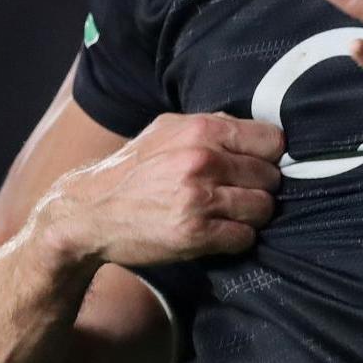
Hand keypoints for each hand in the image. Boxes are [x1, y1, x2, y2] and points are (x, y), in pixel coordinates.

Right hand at [43, 112, 283, 266]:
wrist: (90, 212)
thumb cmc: (133, 170)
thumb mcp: (167, 130)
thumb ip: (210, 125)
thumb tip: (255, 131)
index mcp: (201, 130)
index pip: (272, 141)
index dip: (268, 156)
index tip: (256, 165)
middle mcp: (203, 161)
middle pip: (271, 177)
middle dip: (259, 187)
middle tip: (237, 193)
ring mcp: (199, 198)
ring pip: (263, 208)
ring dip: (251, 215)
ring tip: (228, 213)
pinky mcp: (195, 234)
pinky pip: (245, 237)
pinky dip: (237, 237)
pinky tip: (218, 232)